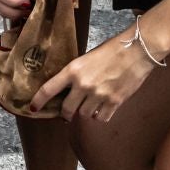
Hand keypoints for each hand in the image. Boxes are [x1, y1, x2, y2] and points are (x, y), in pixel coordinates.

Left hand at [32, 28, 157, 120]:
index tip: (32, 108)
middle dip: (66, 114)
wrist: (136, 50)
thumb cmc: (112, 50)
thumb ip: (76, 74)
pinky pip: (101, 118)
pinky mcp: (114, 102)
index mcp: (73, 70)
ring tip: (91, 103)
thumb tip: (69, 90)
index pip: (49, 89)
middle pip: (67, 110)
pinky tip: (103, 107)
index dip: (39, 100)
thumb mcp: (87, 58)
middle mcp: (83, 84)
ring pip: (84, 115)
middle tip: (67, 113)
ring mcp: (99, 95)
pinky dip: (101, 115)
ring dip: (86, 112)